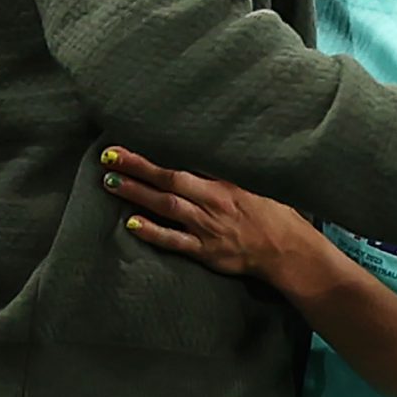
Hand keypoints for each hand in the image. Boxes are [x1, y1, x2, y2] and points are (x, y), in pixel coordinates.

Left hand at [101, 148, 324, 282]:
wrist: (289, 250)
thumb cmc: (275, 215)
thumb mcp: (256, 184)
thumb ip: (229, 173)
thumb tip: (208, 155)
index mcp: (224, 182)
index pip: (182, 163)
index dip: (152, 156)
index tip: (127, 146)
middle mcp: (212, 201)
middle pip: (168, 180)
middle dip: (137, 168)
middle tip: (108, 157)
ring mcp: (208, 226)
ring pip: (166, 206)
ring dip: (137, 194)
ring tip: (111, 184)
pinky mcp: (206, 250)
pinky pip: (174, 240)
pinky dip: (152, 232)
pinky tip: (132, 224)